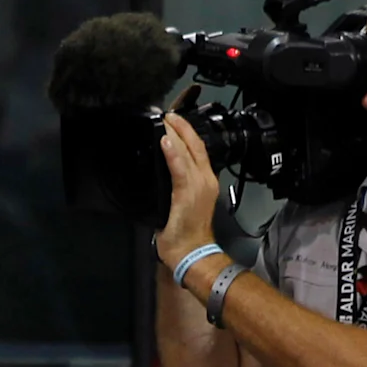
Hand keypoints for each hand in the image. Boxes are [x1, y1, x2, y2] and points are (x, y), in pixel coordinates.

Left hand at [154, 112, 224, 269]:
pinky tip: (165, 140)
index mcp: (206, 181)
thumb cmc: (187, 233)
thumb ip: (176, 184)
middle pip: (196, 146)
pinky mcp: (187, 194)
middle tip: (168, 113)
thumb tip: (160, 172)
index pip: (198, 150)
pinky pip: (179, 169)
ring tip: (166, 119)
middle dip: (182, 127)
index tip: (175, 120)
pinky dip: (173, 153)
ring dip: (176, 134)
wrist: (193, 253)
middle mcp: (206, 180)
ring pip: (188, 152)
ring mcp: (198, 186)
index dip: (188, 132)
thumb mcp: (183, 202)